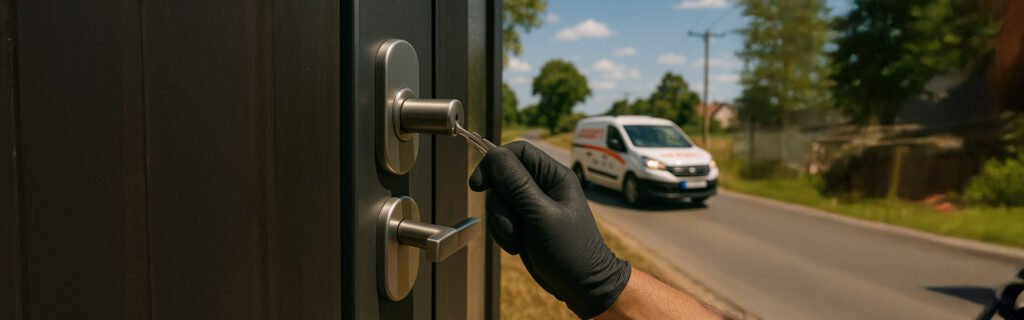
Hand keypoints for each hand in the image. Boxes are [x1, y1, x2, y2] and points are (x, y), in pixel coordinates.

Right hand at [469, 141, 630, 317]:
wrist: (581, 286)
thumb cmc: (571, 251)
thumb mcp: (541, 217)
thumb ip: (518, 186)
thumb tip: (494, 157)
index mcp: (554, 176)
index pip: (517, 151)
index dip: (494, 163)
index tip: (478, 184)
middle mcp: (543, 186)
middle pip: (502, 177)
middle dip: (499, 204)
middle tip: (510, 228)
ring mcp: (532, 205)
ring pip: (498, 199)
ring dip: (500, 222)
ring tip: (517, 240)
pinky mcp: (524, 222)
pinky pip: (500, 218)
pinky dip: (502, 233)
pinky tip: (517, 246)